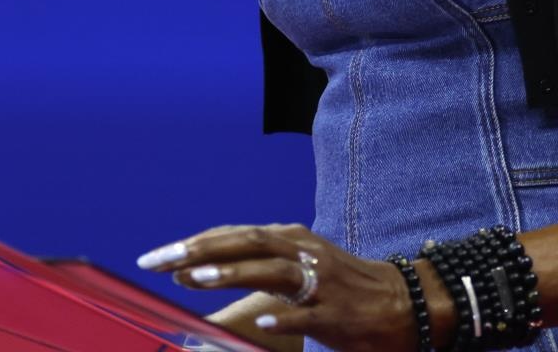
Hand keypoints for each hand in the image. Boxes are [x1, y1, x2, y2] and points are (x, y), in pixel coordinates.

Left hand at [138, 222, 426, 351]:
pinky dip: (285, 315)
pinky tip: (264, 322)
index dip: (192, 243)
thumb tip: (189, 272)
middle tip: (158, 261)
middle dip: (198, 251)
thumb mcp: (291, 266)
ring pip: (270, 271)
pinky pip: (307, 313)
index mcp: (286, 238)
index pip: (230, 235)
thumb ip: (245, 266)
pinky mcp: (336, 312)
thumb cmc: (337, 285)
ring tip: (195, 278)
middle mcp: (300, 251)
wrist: (402, 303)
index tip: (154, 256)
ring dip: (232, 273)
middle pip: (242, 243)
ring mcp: (319, 280)